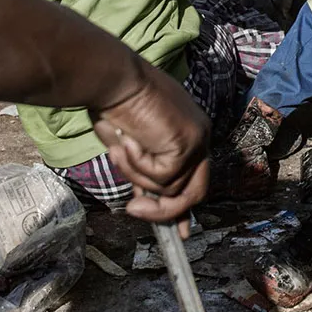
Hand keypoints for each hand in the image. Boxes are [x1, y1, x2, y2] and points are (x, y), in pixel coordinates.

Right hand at [92, 75, 209, 222]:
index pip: (194, 177)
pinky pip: (161, 179)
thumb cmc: (112, 103)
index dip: (183, 207)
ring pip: (172, 189)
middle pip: (195, 191)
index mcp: (189, 131)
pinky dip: (138, 166)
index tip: (180, 233)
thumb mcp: (130, 146)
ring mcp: (197, 139)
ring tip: (121, 148)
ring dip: (138, 175)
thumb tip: (143, 203)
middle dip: (165, 211)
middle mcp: (199, 135)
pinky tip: (129, 140)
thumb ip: (143, 172)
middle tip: (134, 209)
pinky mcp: (187, 145)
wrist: (111, 78)